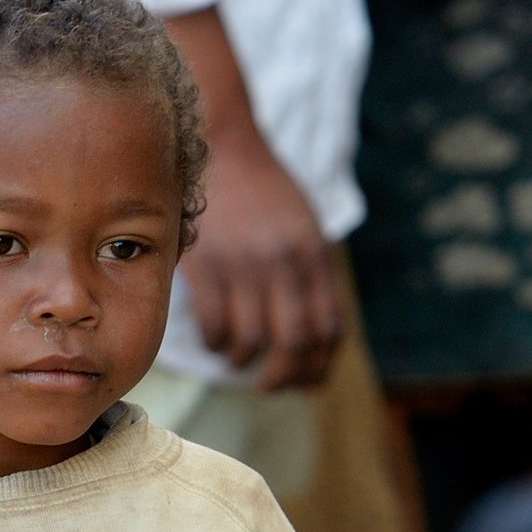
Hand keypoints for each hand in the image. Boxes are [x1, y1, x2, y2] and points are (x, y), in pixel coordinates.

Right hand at [179, 136, 340, 390]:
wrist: (221, 146)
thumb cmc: (265, 191)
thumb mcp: (303, 226)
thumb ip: (312, 275)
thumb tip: (315, 338)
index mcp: (313, 254)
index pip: (327, 328)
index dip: (319, 365)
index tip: (306, 380)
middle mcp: (282, 263)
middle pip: (293, 343)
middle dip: (283, 376)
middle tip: (271, 385)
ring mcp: (241, 265)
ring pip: (250, 340)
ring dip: (244, 360)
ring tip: (240, 357)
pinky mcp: (204, 265)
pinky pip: (213, 325)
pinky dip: (216, 342)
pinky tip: (216, 337)